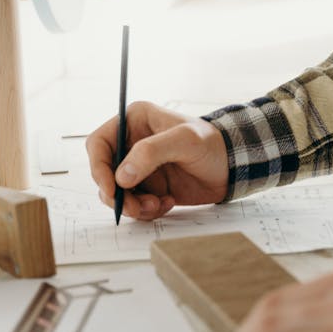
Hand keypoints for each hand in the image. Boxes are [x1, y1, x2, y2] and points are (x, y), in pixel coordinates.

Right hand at [86, 101, 228, 220]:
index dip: (99, 167)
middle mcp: (131, 143)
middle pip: (105, 172)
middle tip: (135, 207)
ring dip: (133, 205)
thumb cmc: (212, 144)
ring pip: (117, 192)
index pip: (99, 144)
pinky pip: (134, 203)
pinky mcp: (149, 186)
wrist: (233, 166)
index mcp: (133, 121)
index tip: (112, 188)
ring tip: (156, 206)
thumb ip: (151, 152)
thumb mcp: (184, 140)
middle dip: (117, 193)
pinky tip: (167, 203)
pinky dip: (146, 210)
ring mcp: (139, 167)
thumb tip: (122, 176)